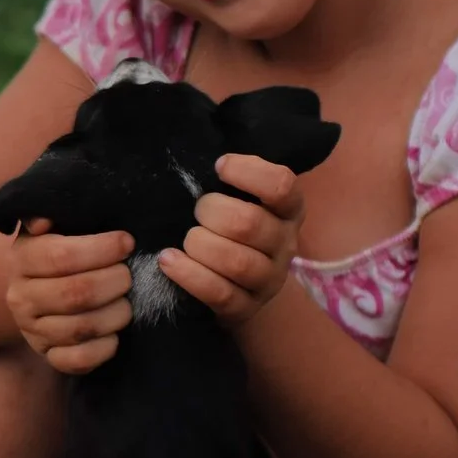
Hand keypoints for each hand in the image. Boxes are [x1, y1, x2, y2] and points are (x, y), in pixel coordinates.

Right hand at [4, 215, 134, 375]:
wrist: (42, 290)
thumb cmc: (63, 248)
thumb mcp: (58, 223)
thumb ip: (54, 211)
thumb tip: (42, 221)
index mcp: (22, 258)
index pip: (61, 256)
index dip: (101, 249)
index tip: (127, 242)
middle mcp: (20, 297)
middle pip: (76, 294)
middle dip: (114, 282)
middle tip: (129, 274)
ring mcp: (32, 331)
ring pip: (81, 328)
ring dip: (116, 314)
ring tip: (127, 301)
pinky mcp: (49, 356)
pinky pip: (78, 361)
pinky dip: (104, 348)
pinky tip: (115, 332)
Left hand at [161, 153, 302, 326]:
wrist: (244, 286)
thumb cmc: (234, 227)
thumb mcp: (243, 198)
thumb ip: (234, 175)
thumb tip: (212, 150)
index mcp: (289, 210)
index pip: (282, 185)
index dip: (248, 172)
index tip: (219, 167)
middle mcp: (285, 244)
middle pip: (249, 224)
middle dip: (211, 212)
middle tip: (197, 211)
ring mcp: (268, 279)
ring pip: (236, 262)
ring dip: (200, 245)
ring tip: (184, 240)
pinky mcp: (246, 307)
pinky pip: (219, 293)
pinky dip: (189, 275)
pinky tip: (168, 260)